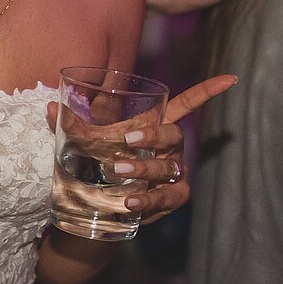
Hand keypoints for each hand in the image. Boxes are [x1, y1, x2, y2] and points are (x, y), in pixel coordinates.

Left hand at [77, 73, 236, 224]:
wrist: (91, 205)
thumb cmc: (92, 164)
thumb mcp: (80, 142)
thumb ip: (70, 125)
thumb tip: (51, 108)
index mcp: (155, 125)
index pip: (186, 105)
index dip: (208, 91)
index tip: (231, 78)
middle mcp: (170, 148)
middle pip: (174, 135)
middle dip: (154, 136)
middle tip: (127, 141)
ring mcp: (173, 174)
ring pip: (170, 167)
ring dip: (145, 169)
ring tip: (118, 174)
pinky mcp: (170, 199)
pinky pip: (168, 197)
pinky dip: (148, 199)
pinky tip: (129, 201)